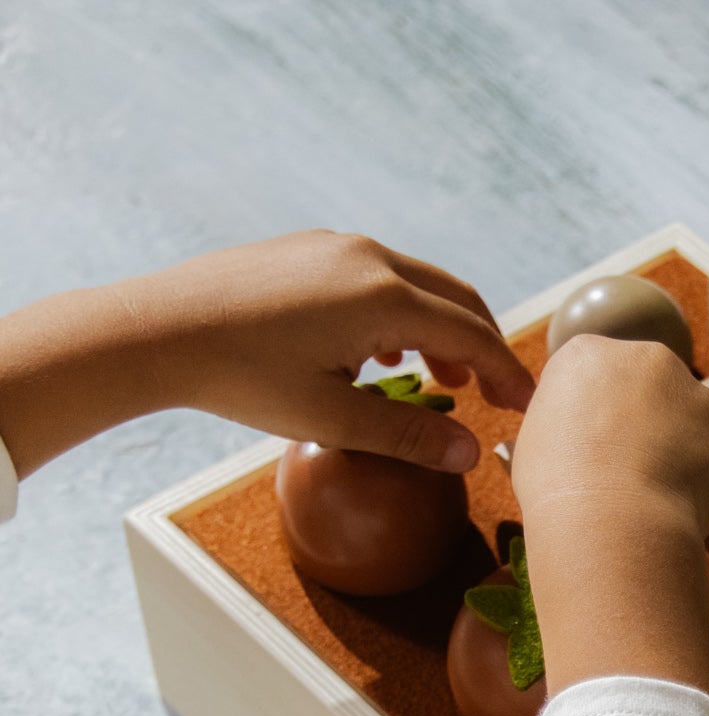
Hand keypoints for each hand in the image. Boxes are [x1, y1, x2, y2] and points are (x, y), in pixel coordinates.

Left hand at [0, 230, 533, 480]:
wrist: (161, 329)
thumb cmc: (243, 377)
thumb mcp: (333, 418)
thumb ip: (409, 435)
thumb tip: (470, 453)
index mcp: (383, 297)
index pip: (472, 335)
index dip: (507, 374)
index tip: (525, 407)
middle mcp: (369, 258)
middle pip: (455, 300)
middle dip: (483, 348)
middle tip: (496, 396)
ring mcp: (337, 247)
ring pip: (418, 285)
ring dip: (442, 332)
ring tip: (441, 381)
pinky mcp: (310, 250)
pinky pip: (379, 278)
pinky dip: (403, 315)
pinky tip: (382, 354)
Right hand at [508, 336, 708, 705]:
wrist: (609, 521)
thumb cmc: (556, 492)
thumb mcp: (533, 445)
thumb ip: (562, 426)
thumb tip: (569, 439)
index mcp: (588, 354)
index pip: (604, 382)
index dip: (604, 425)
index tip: (599, 460)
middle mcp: (646, 356)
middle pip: (656, 392)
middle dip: (652, 431)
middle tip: (633, 483)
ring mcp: (695, 390)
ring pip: (695, 426)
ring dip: (685, 458)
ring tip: (656, 501)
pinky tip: (682, 508)